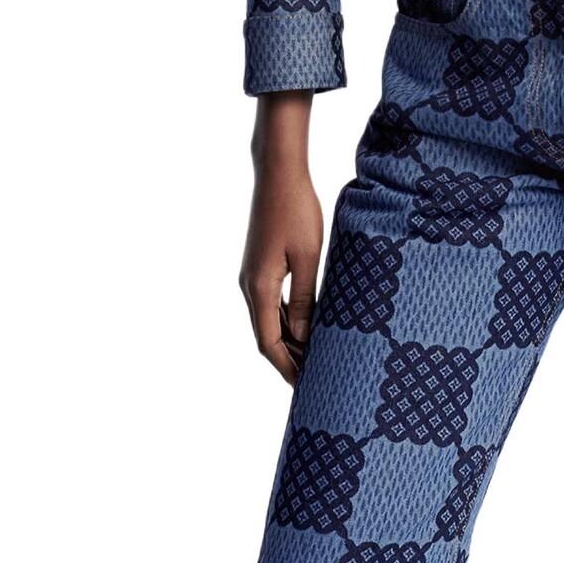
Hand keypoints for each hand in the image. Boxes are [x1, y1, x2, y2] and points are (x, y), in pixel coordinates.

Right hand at [239, 91, 321, 383]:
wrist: (278, 174)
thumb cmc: (297, 211)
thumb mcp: (308, 257)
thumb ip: (305, 299)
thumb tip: (303, 337)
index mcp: (259, 288)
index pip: (269, 343)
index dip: (286, 368)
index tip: (304, 388)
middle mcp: (250, 285)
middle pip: (266, 336)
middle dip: (287, 360)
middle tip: (313, 381)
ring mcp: (253, 275)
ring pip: (268, 319)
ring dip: (288, 340)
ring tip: (313, 358)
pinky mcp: (260, 264)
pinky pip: (271, 302)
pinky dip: (286, 319)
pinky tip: (306, 324)